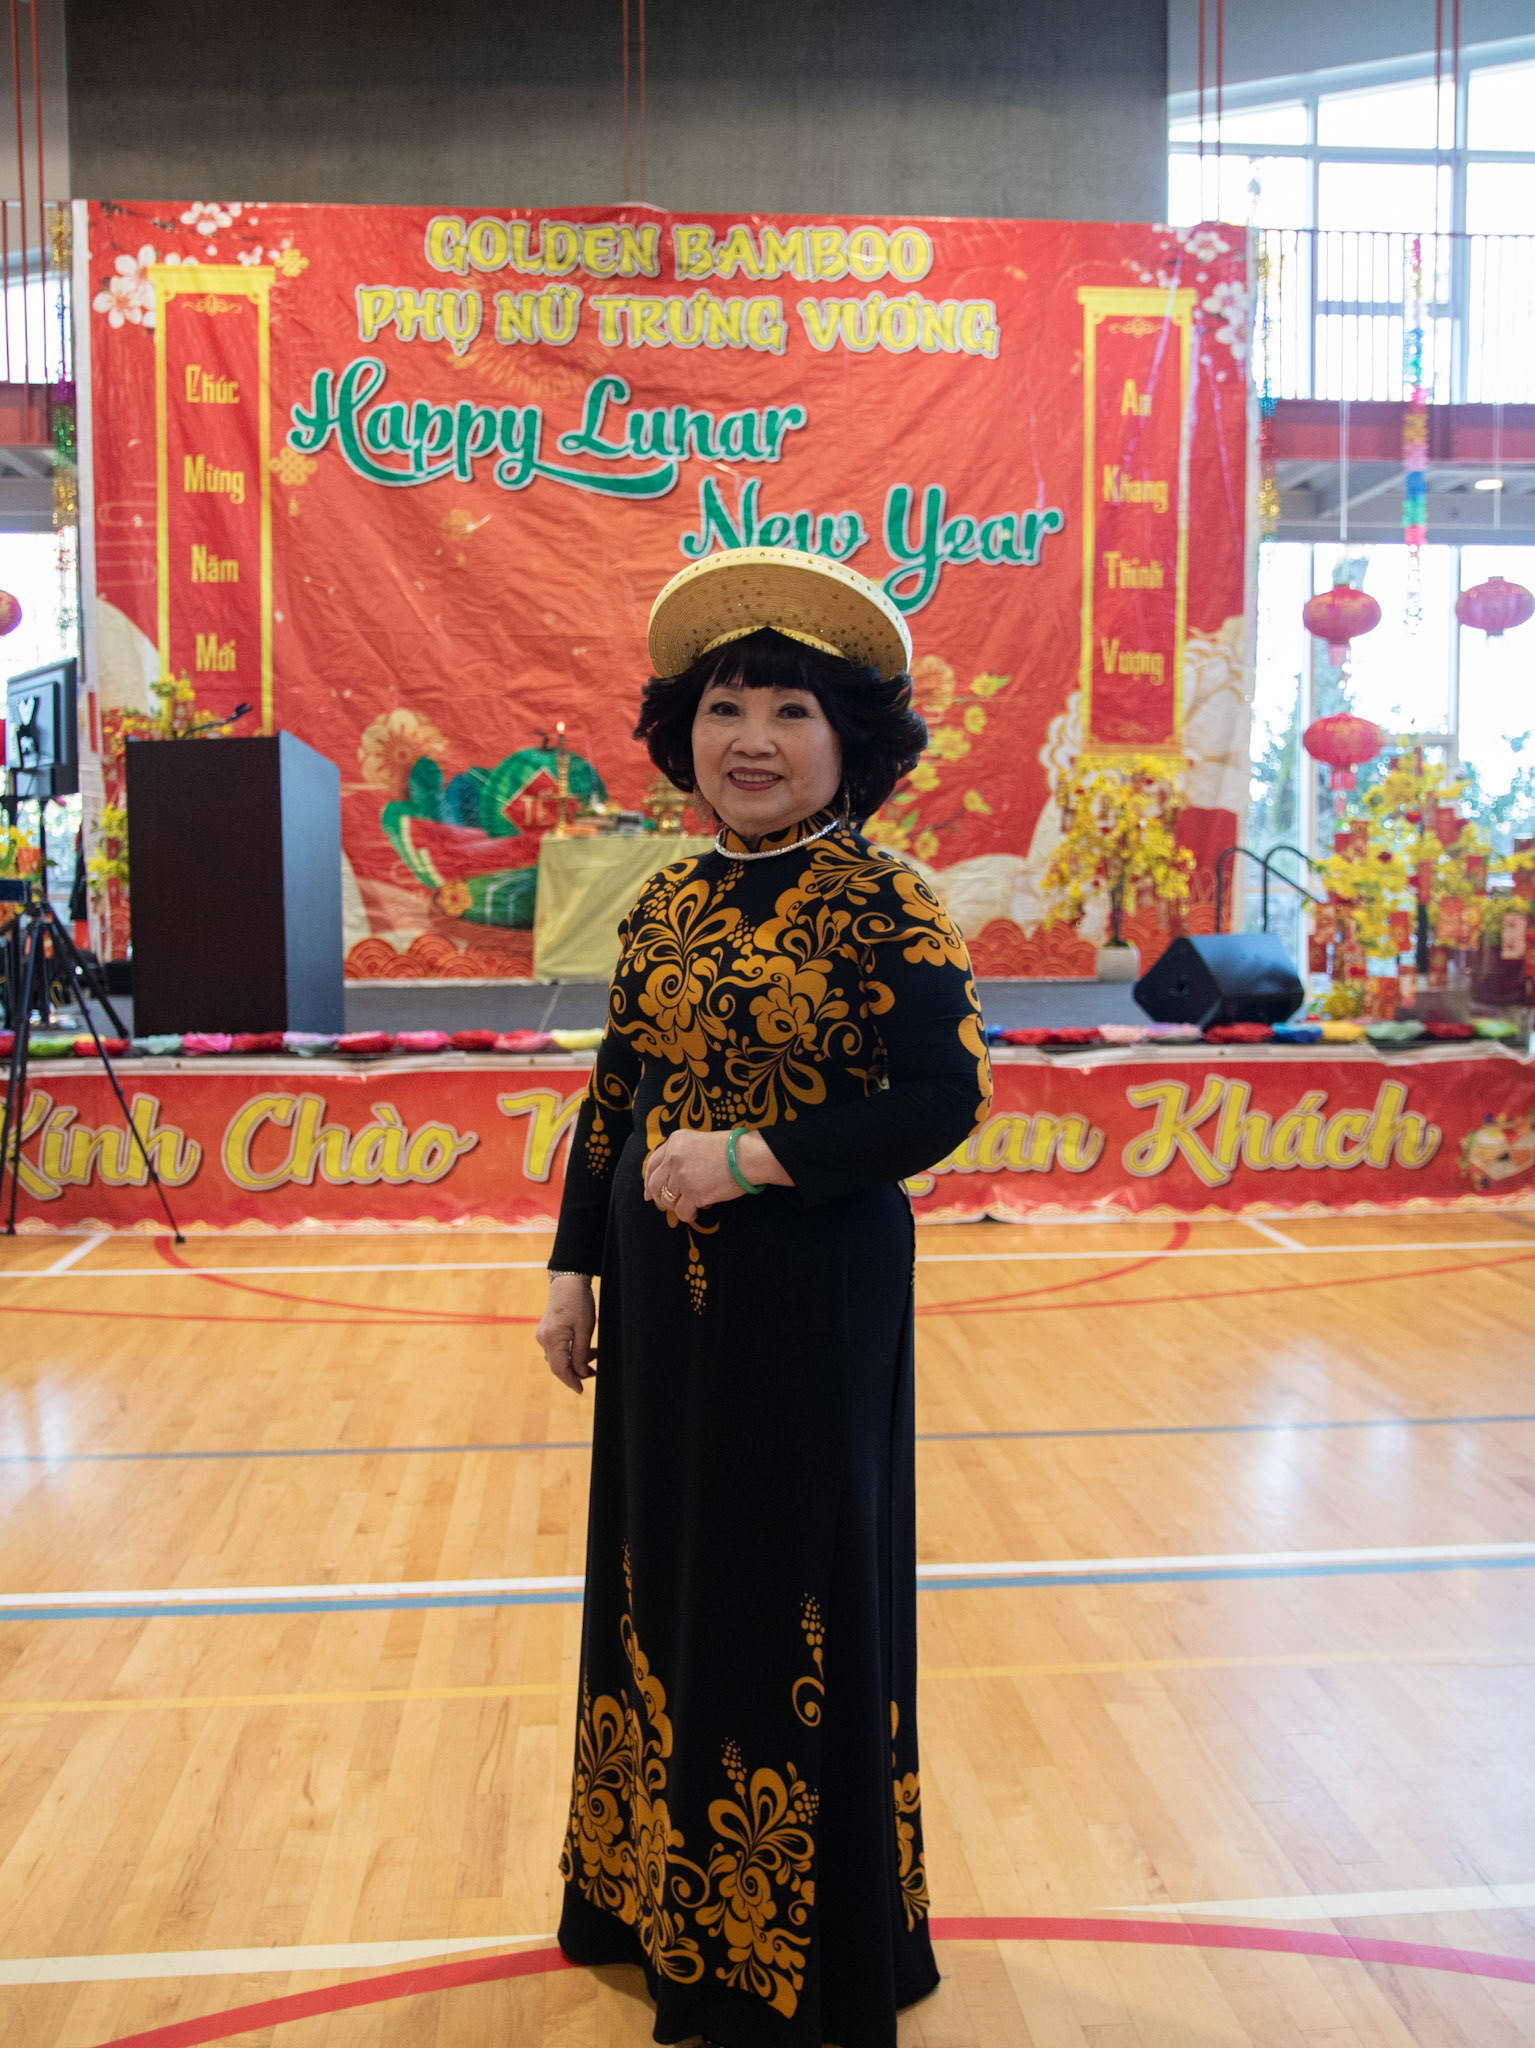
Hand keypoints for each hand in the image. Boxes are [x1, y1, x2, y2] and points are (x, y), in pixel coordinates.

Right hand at [537, 1273, 596, 1394]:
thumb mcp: (585, 1329)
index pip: (559, 1369)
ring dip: (576, 1361)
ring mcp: (544, 1335)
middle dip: (576, 1372)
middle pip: (559, 1365)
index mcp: (552, 1339)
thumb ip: (581, 1353)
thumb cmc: (578, 1302)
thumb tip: (580, 1373)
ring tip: (595, 1358)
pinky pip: (558, 1349)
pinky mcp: (547, 1331)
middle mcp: (543, 1339)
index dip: (571, 1381)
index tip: (581, 1391)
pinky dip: (571, 1352)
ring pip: (559, 1358)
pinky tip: (586, 1349)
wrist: (568, 1281)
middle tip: (595, 1372)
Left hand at [643, 1128, 790, 1223]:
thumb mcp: (699, 1141)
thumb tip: (670, 1178)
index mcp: (675, 1142)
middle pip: (655, 1184)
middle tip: (667, 1205)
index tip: (649, 1193)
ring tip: (692, 1204)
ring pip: (667, 1200)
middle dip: (659, 1198)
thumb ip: (682, 1154)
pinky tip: (698, 1211)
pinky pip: (681, 1212)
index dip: (648, 1180)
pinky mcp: (693, 1193)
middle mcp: (673, 1157)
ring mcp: (682, 1176)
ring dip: (678, 1205)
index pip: (652, 1163)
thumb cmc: (732, 1148)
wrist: (748, 1156)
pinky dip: (688, 1215)